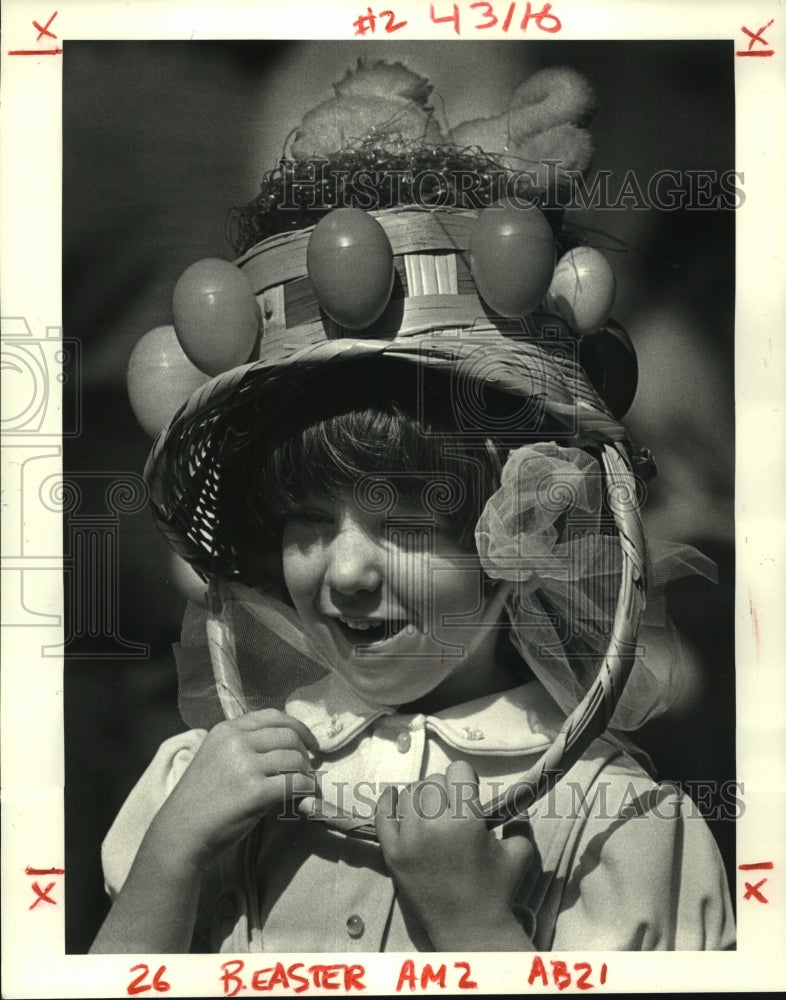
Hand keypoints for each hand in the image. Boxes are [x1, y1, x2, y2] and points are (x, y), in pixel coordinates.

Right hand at [152, 709, 317, 870]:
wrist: (180, 834)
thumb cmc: (200, 801)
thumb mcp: (216, 758)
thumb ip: (244, 746)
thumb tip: (286, 747)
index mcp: (226, 730)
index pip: (273, 716)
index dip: (298, 728)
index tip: (310, 743)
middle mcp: (235, 741)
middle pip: (289, 737)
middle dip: (305, 754)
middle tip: (307, 771)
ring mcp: (245, 765)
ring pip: (295, 759)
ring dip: (306, 774)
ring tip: (304, 786)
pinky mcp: (255, 791)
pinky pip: (295, 783)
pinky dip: (305, 790)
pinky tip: (302, 798)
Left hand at [375, 760, 533, 949]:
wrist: (470, 928)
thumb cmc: (497, 889)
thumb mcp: (519, 851)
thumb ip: (517, 820)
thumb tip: (515, 801)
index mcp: (466, 819)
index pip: (457, 770)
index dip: (466, 779)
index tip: (469, 792)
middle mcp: (434, 824)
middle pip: (432, 781)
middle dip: (445, 789)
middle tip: (452, 808)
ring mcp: (409, 838)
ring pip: (409, 794)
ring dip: (422, 798)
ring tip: (431, 813)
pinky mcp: (392, 853)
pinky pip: (383, 815)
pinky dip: (387, 803)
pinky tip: (394, 799)